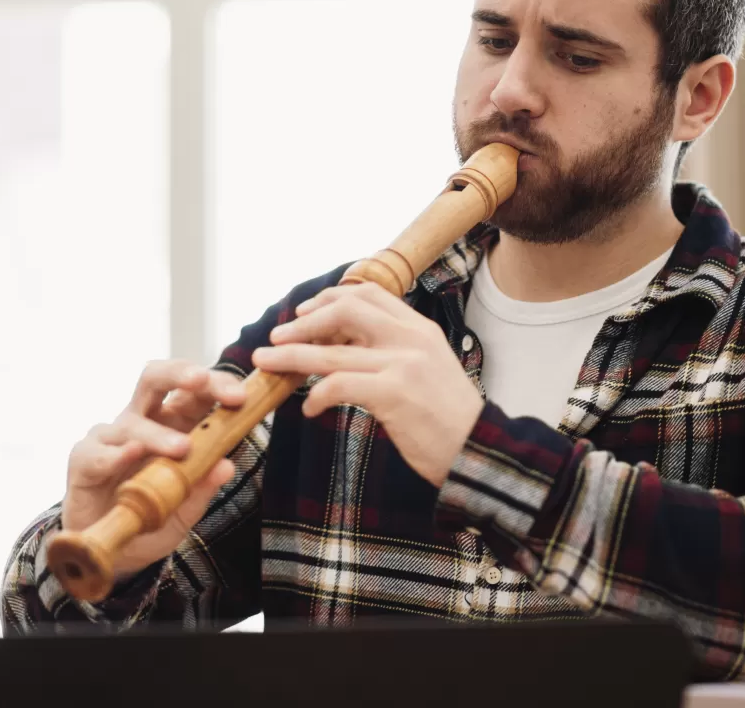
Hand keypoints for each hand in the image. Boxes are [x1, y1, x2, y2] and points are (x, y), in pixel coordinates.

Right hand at [61, 360, 248, 580]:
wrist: (113, 549)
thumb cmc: (152, 516)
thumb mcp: (186, 509)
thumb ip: (203, 488)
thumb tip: (227, 467)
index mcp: (172, 422)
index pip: (194, 389)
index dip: (216, 384)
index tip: (240, 397)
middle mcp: (141, 419)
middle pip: (156, 378)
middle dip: (181, 374)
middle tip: (202, 381)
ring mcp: (111, 437)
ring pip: (132, 420)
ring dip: (158, 433)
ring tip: (182, 448)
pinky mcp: (84, 458)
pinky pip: (99, 451)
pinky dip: (117, 454)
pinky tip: (131, 454)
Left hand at [251, 283, 482, 486]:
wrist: (478, 451)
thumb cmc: (449, 418)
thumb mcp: (427, 370)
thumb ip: (395, 351)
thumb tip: (348, 351)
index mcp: (419, 328)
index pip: (368, 294)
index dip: (328, 300)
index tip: (303, 314)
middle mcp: (410, 338)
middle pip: (344, 310)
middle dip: (303, 322)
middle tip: (277, 337)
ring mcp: (403, 363)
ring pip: (330, 352)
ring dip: (290, 357)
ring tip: (266, 362)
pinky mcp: (394, 393)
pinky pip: (338, 385)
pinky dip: (315, 395)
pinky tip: (309, 408)